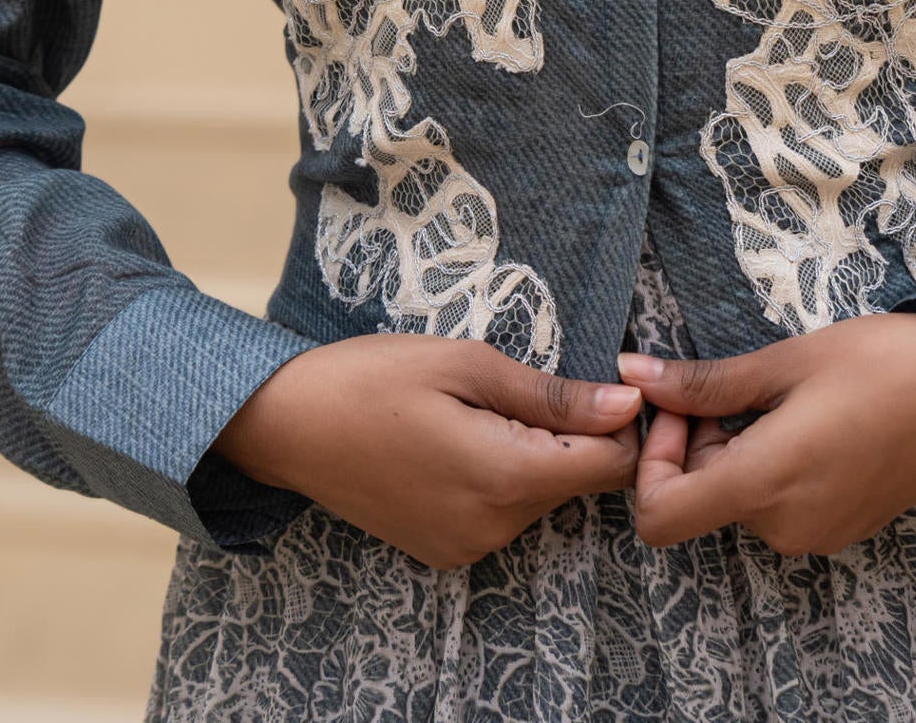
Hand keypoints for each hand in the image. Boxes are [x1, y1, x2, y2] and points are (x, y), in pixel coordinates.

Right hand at [216, 335, 644, 568]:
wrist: (288, 426)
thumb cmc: (374, 378)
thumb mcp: (467, 365)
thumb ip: (552, 395)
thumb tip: (627, 405)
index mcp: (504, 478)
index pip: (610, 466)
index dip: (618, 420)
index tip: (596, 378)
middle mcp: (494, 529)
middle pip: (576, 480)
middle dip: (572, 432)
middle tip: (518, 383)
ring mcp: (467, 548)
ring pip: (541, 495)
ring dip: (533, 451)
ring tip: (478, 407)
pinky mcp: (445, 551)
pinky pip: (504, 512)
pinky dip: (501, 474)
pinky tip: (459, 439)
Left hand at [623, 311, 915, 557]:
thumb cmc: (880, 364)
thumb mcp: (786, 362)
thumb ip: (706, 383)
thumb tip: (634, 374)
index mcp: (765, 484)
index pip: (660, 518)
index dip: (653, 461)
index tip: (681, 406)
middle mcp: (785, 526)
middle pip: (701, 499)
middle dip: (698, 441)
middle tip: (734, 383)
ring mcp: (817, 535)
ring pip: (741, 500)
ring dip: (736, 451)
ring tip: (779, 395)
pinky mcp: (842, 530)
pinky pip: (780, 506)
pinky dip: (772, 467)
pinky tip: (808, 420)